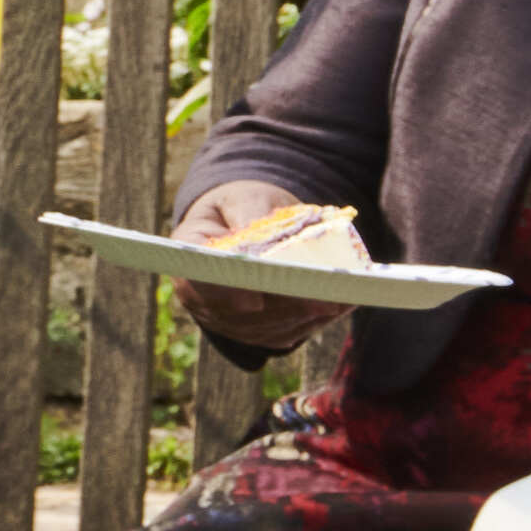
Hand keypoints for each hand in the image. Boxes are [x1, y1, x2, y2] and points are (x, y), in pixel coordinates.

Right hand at [172, 177, 343, 354]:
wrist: (242, 222)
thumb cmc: (242, 206)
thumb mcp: (245, 197)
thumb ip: (252, 215)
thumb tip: (266, 242)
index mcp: (189, 252)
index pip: (196, 280)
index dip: (224, 293)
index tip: (254, 300)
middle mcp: (201, 294)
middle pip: (239, 314)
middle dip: (284, 308)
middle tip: (321, 300)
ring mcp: (226, 318)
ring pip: (266, 328)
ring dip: (304, 317)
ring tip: (341, 300)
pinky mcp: (255, 331)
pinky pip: (285, 333)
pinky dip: (315, 321)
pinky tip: (340, 305)